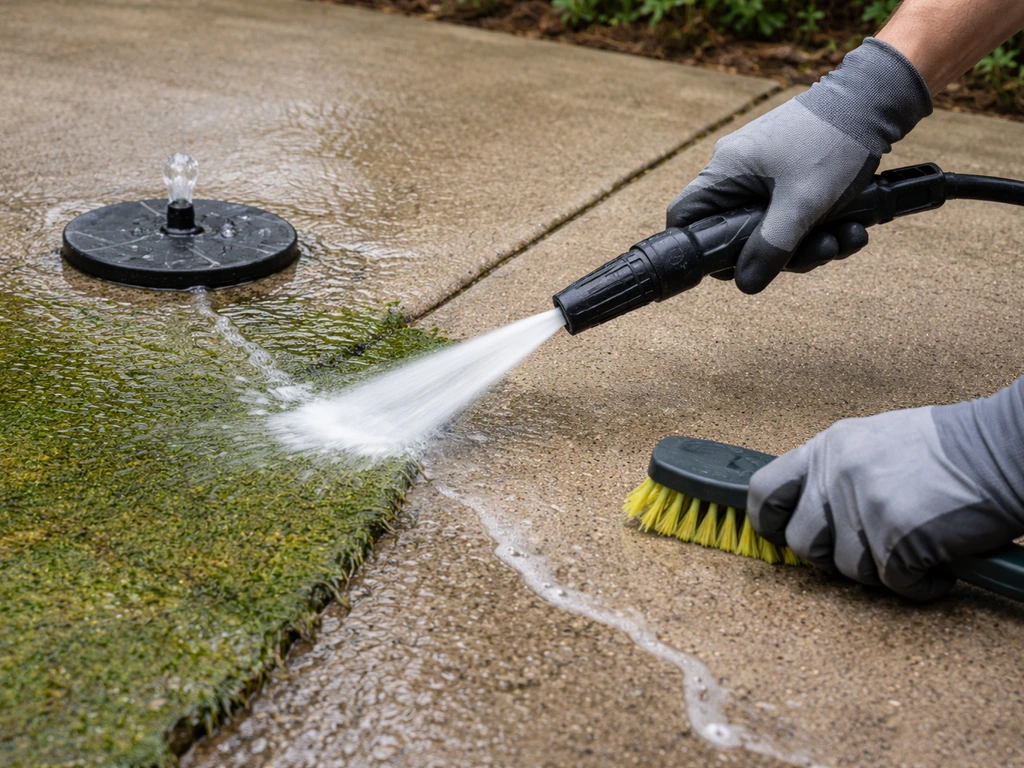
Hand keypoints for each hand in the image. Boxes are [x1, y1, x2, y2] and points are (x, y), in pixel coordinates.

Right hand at [667, 38, 931, 293]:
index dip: (700, 249)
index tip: (733, 267)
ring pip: (770, 227)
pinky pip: (792, 212)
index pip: (685, 217)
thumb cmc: (834, 143)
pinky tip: (853, 227)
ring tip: (845, 239)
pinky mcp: (790, 171)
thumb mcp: (802, 205)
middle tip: (816, 253)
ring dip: (809, 243)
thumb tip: (745, 284)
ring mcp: (764, 171)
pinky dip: (820, 225)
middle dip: (779, 253)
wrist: (876, 99)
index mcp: (724, 170)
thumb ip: (771, 249)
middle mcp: (737, 170)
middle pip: (736, 232)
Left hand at [747, 378, 1023, 599]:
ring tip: (912, 551)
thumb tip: (810, 510)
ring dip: (881, 571)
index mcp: (826, 448)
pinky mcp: (896, 538)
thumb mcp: (872, 442)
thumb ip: (835, 471)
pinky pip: (894, 584)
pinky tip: (938, 566)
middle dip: (831, 557)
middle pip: (802, 542)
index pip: (765, 491)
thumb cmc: (945, 449)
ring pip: (848, 569)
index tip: (781, 536)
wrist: (1002, 448)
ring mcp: (864, 507)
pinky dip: (919, 585)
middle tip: (867, 551)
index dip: (768, 522)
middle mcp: (837, 475)